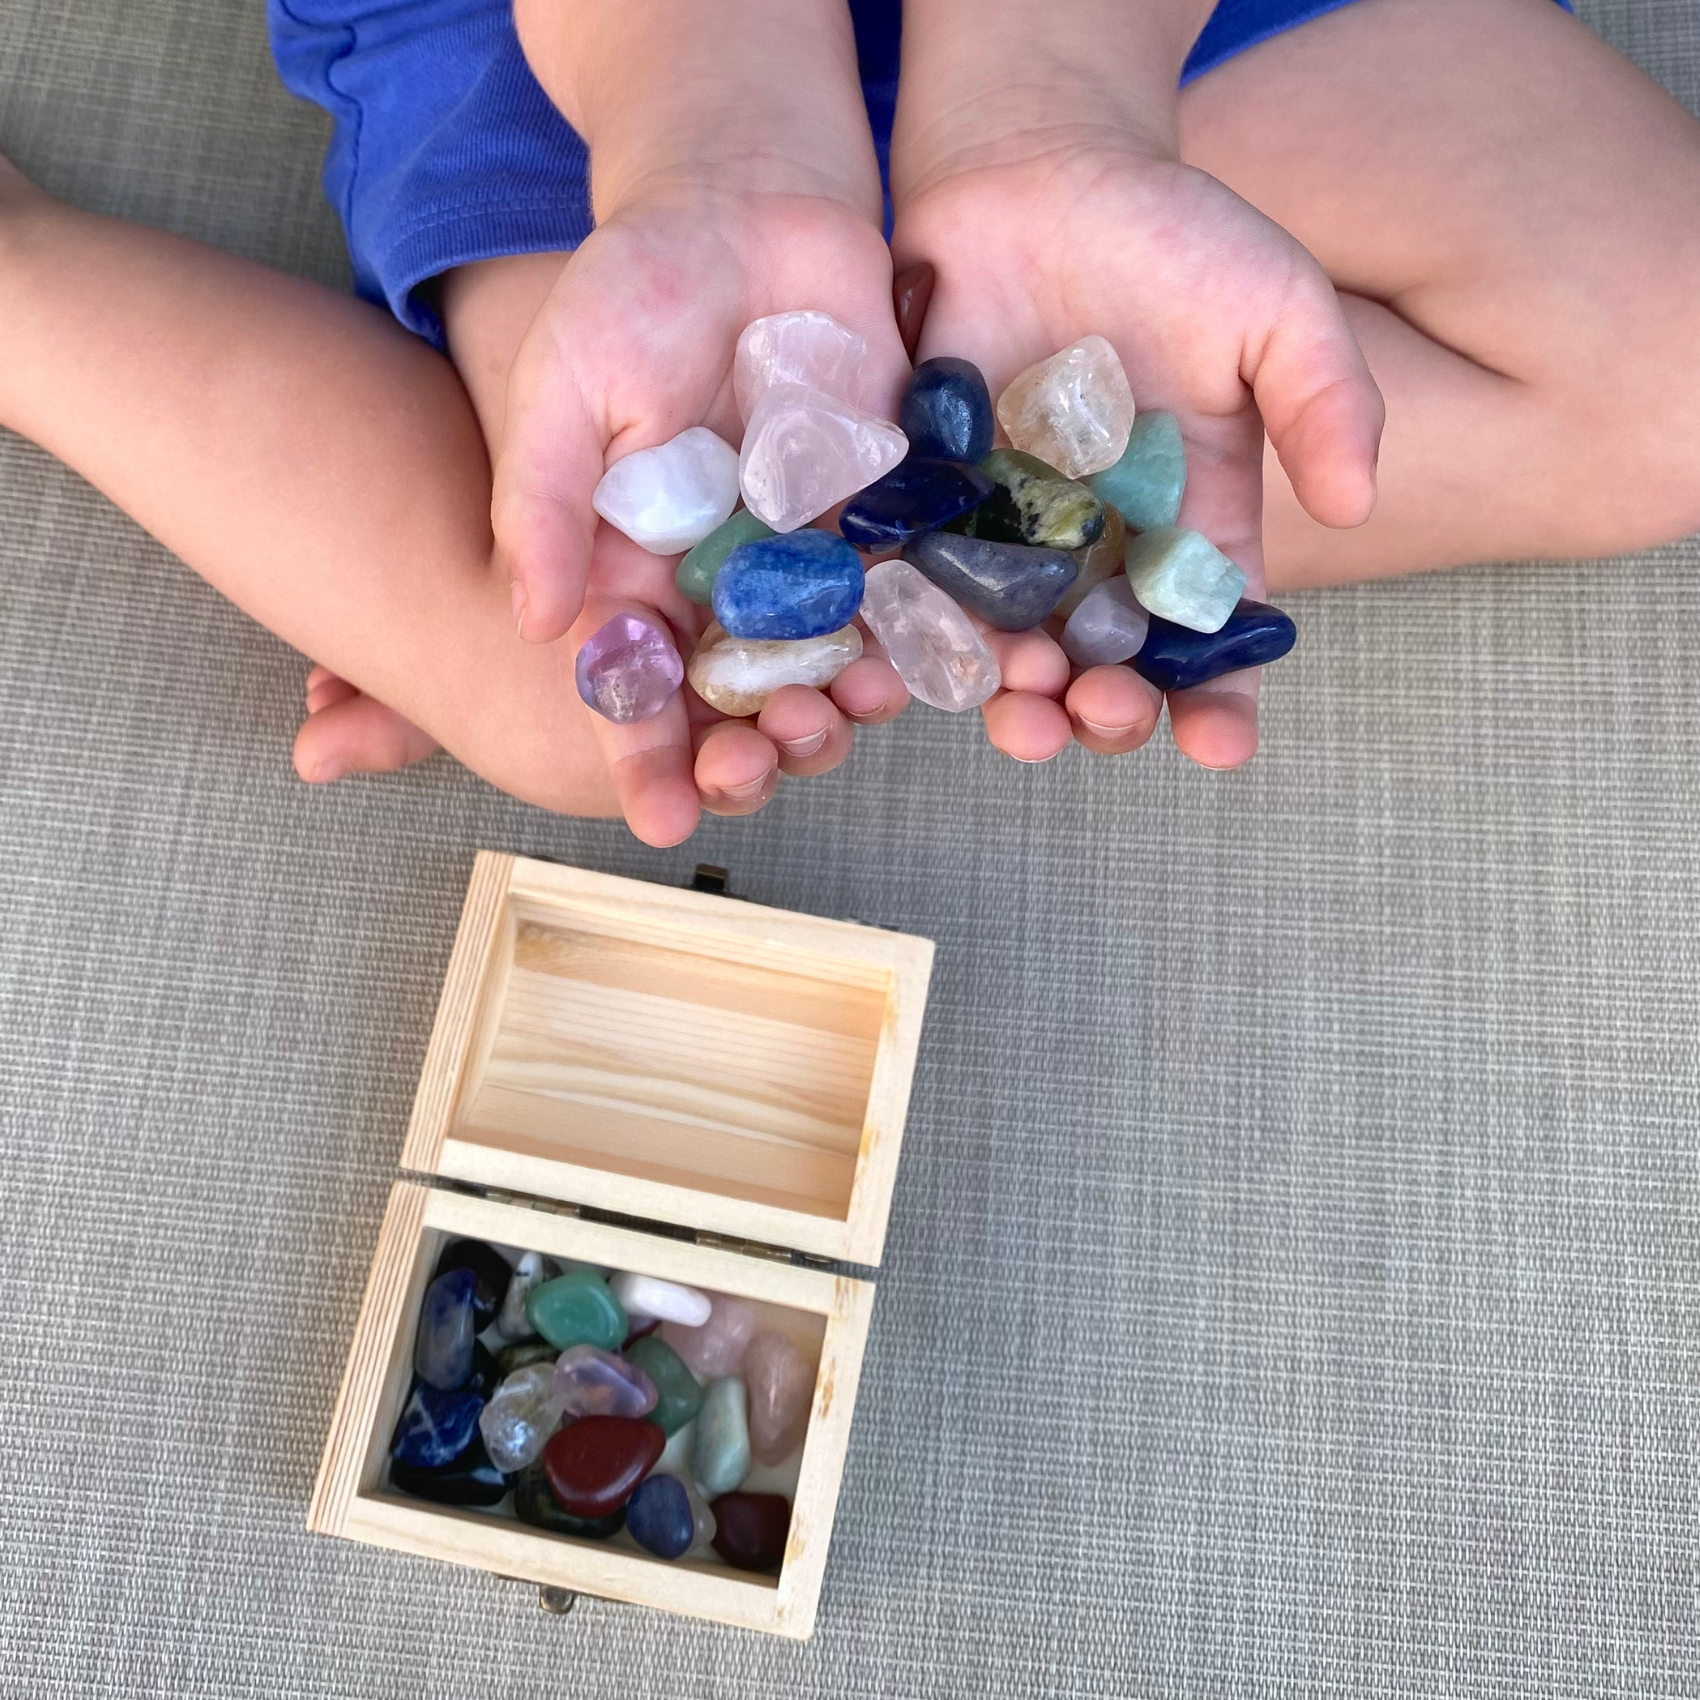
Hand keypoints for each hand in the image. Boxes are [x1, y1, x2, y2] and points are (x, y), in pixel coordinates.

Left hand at [892, 133, 1382, 766]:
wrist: (1037, 170)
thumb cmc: (1171, 236)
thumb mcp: (1275, 305)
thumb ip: (1324, 399)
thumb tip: (1357, 506)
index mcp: (1188, 530)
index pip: (1208, 641)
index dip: (1218, 700)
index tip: (1218, 744)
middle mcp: (1096, 554)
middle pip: (1102, 667)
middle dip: (1104, 712)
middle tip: (1101, 717)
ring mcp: (1005, 539)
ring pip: (1006, 646)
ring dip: (1012, 693)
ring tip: (1018, 708)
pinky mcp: (924, 507)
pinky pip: (914, 583)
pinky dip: (914, 628)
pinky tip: (919, 659)